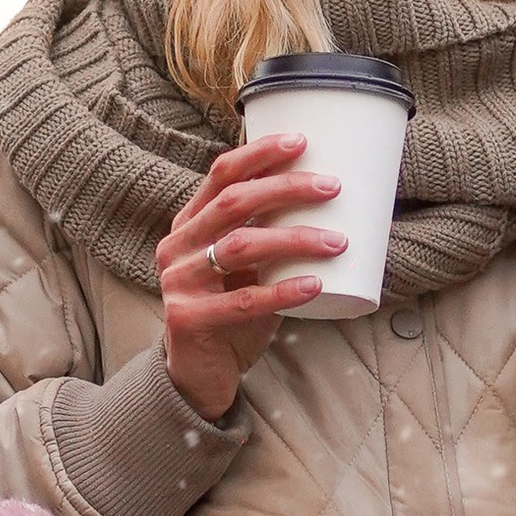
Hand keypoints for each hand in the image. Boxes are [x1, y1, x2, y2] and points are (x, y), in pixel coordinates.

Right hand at [157, 135, 340, 418]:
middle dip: (286, 188)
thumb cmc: (233, 312)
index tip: (302, 141)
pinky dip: (284, 290)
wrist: (199, 374)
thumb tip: (336, 208)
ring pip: (241, 247)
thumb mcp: (248, 268)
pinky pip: (244, 300)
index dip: (259, 154)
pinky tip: (315, 285)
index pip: (221, 175)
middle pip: (233, 203)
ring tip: (338, 241)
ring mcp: (178, 282)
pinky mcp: (188, 319)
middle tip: (332, 187)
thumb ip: (271, 237)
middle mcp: (178, 246)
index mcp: (190, 224)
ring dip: (295, 239)